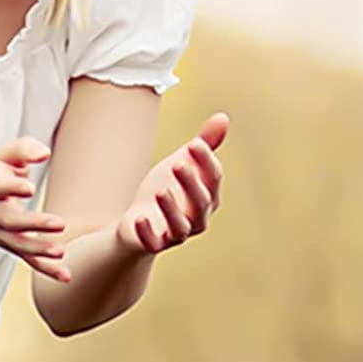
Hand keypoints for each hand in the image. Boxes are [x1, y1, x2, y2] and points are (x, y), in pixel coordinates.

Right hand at [0, 137, 71, 282]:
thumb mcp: (5, 156)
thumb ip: (23, 149)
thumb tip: (44, 153)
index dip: (12, 186)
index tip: (30, 187)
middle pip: (9, 220)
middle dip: (33, 223)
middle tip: (59, 223)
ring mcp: (1, 233)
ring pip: (18, 244)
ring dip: (40, 248)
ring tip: (61, 251)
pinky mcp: (13, 246)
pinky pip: (28, 260)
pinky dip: (46, 269)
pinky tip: (66, 275)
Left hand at [116, 113, 228, 255]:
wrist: (139, 222)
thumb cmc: (168, 189)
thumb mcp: (183, 163)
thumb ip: (204, 143)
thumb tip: (223, 117)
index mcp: (209, 196)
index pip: (214, 179)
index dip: (206, 162)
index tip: (194, 144)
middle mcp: (198, 218)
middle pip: (200, 202)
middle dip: (191, 183)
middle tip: (177, 163)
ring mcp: (177, 234)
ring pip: (180, 226)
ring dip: (171, 209)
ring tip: (160, 190)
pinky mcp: (154, 244)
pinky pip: (153, 243)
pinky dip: (148, 233)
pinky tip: (139, 219)